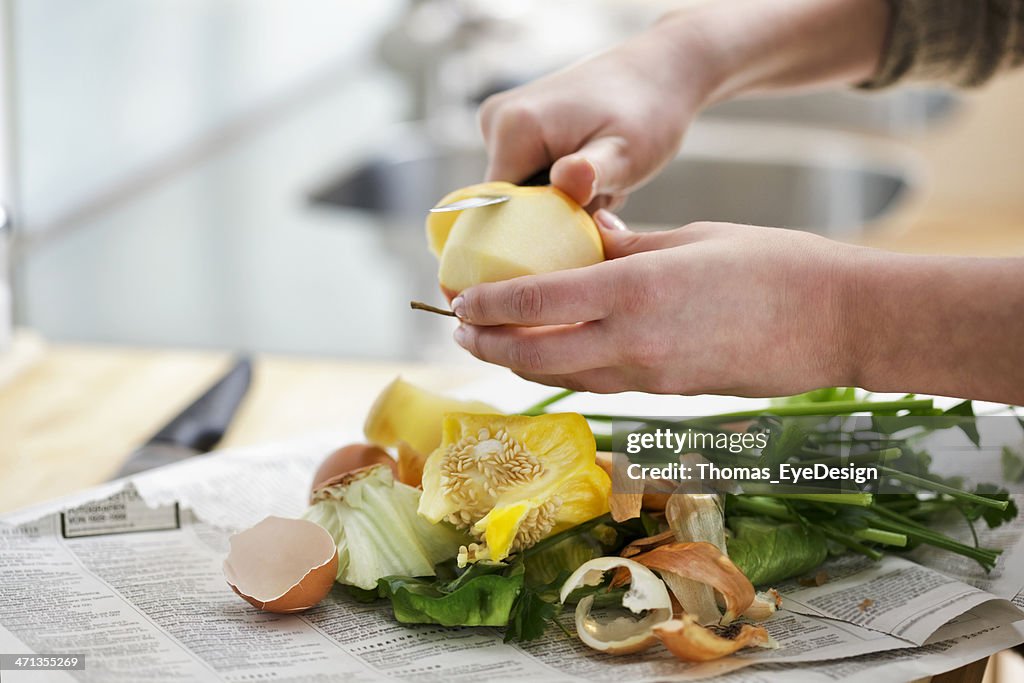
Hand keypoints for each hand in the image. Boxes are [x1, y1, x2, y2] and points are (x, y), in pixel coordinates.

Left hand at [450, 211, 855, 396]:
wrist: (837, 323)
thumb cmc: (774, 265)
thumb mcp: (693, 238)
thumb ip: (631, 247)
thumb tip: (589, 241)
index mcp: (636, 292)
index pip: (537, 303)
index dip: (488, 305)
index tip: (460, 300)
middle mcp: (634, 343)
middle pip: (536, 355)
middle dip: (488, 345)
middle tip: (460, 330)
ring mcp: (652, 376)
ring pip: (564, 378)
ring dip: (521, 364)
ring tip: (494, 346)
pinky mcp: (670, 393)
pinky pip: (601, 384)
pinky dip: (566, 372)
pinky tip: (554, 356)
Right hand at [479, 19, 718, 209]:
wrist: (656, 74)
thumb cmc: (647, 114)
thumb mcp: (625, 153)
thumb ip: (592, 174)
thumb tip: (565, 182)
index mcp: (513, 128)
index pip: (500, 212)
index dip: (538, 231)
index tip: (584, 224)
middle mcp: (495, 123)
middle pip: (510, 205)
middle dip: (556, 215)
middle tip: (604, 197)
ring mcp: (499, 124)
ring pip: (521, 195)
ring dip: (562, 202)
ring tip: (601, 182)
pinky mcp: (512, 129)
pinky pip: (527, 178)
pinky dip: (559, 187)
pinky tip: (590, 173)